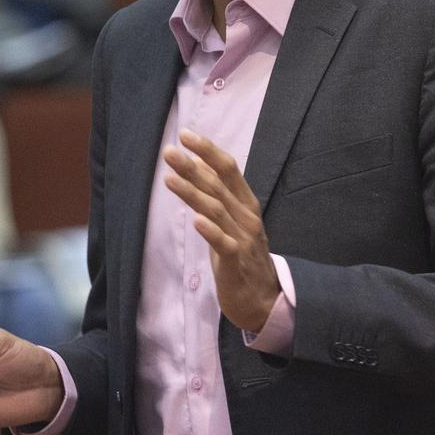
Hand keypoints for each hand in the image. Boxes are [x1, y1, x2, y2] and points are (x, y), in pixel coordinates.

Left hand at [163, 130, 279, 334]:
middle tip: (169, 151)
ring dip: (193, 193)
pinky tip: (196, 221)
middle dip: (192, 167)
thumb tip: (196, 165)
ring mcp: (243, 239)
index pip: (229, 170)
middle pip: (218, 186)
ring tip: (169, 179)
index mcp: (246, 204)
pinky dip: (211, 231)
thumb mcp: (231, 222)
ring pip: (216, 210)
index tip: (185, 135)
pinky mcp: (236, 263)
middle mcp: (247, 217)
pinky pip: (224, 244)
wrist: (265, 299)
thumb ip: (217, 195)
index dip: (208, 151)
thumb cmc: (243, 257)